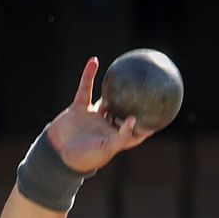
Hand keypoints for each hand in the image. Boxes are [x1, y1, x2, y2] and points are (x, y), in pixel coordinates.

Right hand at [45, 57, 154, 173]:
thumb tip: (134, 119)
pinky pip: (85, 88)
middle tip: (145, 90)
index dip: (146, 126)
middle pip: (123, 113)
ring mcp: (93, 116)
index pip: (135, 132)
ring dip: (113, 87)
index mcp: (115, 138)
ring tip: (124, 72)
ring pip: (106, 98)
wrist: (58, 152)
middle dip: (133, 105)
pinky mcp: (79, 107)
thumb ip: (122, 135)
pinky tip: (94, 61)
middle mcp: (106, 126)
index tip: (160, 116)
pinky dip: (88, 74)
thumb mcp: (107, 148)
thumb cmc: (85, 156)